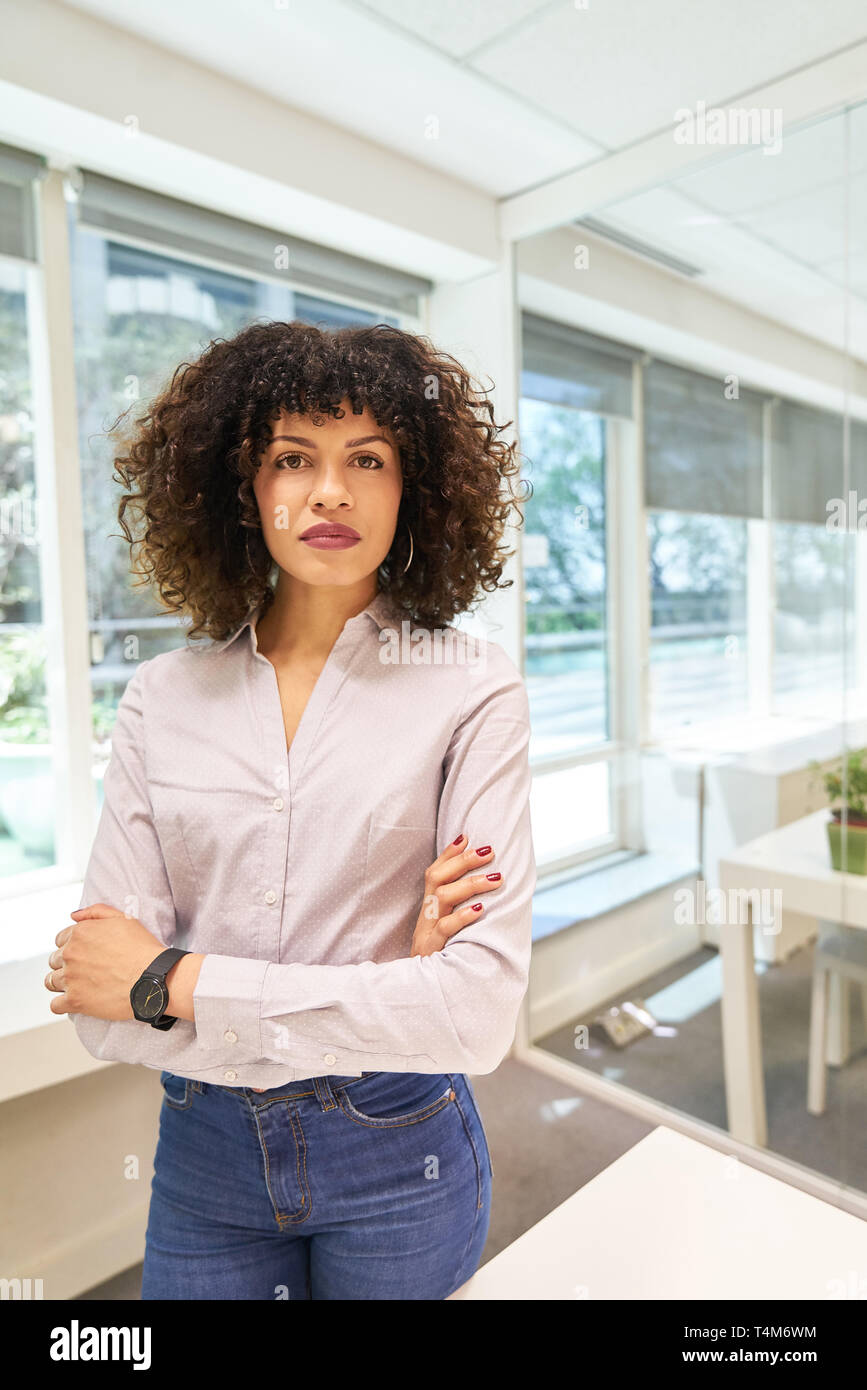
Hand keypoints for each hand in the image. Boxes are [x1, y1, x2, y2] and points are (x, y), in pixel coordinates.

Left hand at [44, 902, 165, 1020]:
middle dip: (66, 964)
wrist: (153, 978)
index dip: (72, 946)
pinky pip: (55, 1005)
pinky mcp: (75, 1001)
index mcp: (80, 933)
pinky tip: (75, 1001)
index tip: (84, 954)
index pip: (60, 939)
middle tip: (84, 970)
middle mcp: (71, 954)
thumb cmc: (143, 948)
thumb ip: (96, 911)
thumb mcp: (124, 919)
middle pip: (54, 960)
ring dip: (61, 983)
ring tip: (79, 986)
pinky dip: (62, 1004)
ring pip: (50, 982)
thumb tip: (73, 915)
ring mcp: (71, 978)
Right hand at [410, 834, 501, 957]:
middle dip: (463, 861)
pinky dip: (462, 917)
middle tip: (489, 851)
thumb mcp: (444, 930)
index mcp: (428, 908)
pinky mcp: (432, 949)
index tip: (467, 835)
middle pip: (438, 878)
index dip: (449, 853)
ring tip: (495, 879)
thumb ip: (458, 910)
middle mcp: (426, 915)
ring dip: (470, 885)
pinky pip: (444, 928)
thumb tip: (489, 888)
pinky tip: (480, 910)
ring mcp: (427, 931)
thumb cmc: (440, 958)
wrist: (418, 992)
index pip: (435, 872)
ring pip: (443, 898)